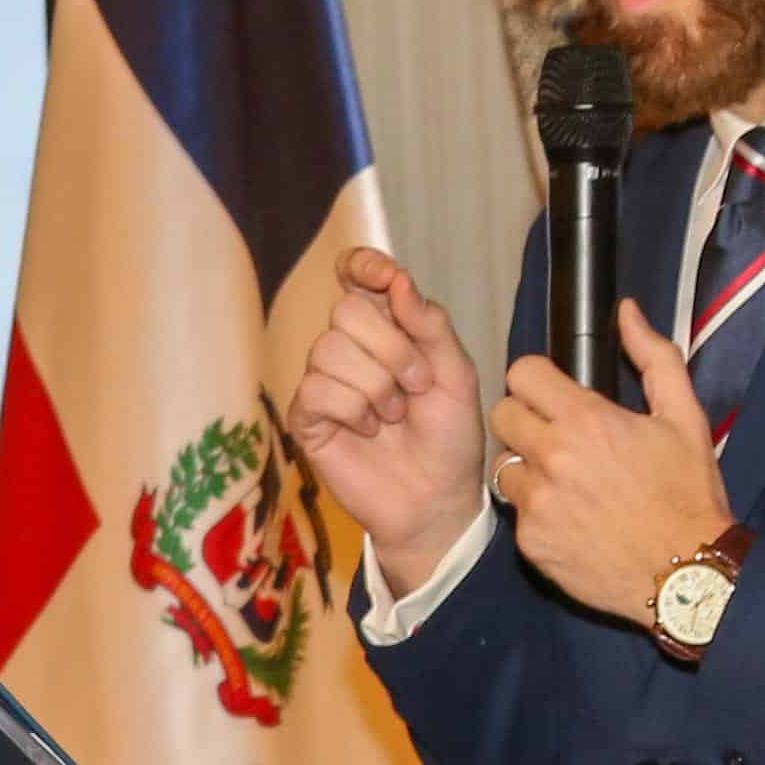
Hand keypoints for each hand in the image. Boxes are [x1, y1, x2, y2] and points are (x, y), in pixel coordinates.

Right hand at [282, 245, 488, 589]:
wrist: (437, 499)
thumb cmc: (449, 439)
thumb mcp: (456, 375)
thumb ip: (430, 325)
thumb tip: (398, 279)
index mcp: (388, 327)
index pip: (357, 275)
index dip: (363, 265)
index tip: (383, 276)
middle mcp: (352, 348)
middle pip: (346, 309)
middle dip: (391, 348)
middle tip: (417, 385)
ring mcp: (326, 381)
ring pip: (329, 349)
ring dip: (376, 385)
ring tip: (394, 416)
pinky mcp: (308, 417)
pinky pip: (318, 389)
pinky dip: (354, 410)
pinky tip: (369, 430)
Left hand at [488, 302, 734, 622]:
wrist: (686, 572)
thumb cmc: (688, 493)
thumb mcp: (684, 416)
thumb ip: (653, 356)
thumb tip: (626, 311)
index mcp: (586, 419)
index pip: (522, 373)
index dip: (538, 381)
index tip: (554, 395)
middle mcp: (553, 457)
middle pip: (503, 415)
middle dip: (526, 420)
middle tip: (558, 437)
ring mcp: (537, 502)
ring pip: (503, 465)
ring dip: (526, 468)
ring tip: (564, 481)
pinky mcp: (531, 541)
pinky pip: (515, 511)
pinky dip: (536, 511)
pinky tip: (570, 517)